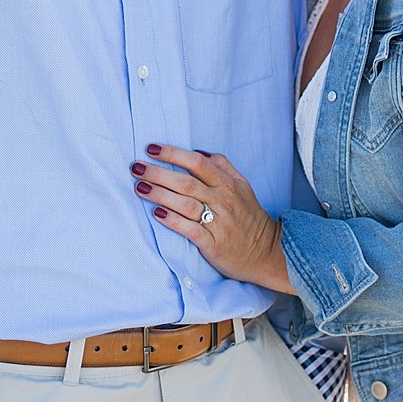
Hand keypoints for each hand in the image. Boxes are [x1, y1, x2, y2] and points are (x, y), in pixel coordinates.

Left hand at [133, 143, 293, 293]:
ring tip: (139, 187)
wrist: (267, 253)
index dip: (173, 153)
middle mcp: (222, 200)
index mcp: (228, 184)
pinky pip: (190, 230)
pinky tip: (156, 213)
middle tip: (136, 167)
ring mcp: (218, 223)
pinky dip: (172, 221)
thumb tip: (198, 151)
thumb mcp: (242, 186)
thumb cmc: (248, 216)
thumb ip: (222, 166)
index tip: (151, 148)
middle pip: (186, 182)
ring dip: (160, 194)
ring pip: (185, 204)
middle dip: (158, 173)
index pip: (197, 162)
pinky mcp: (213, 244)